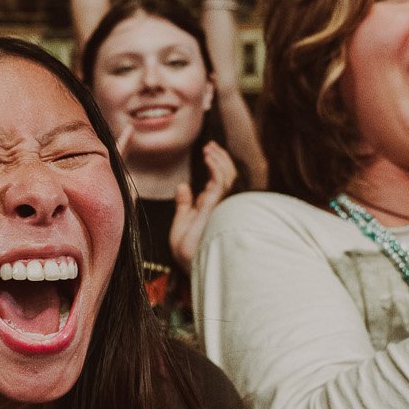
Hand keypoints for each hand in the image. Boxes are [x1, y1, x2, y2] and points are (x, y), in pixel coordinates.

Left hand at [168, 142, 238, 272]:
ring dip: (218, 159)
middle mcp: (219, 205)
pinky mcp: (216, 207)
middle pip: (227, 176)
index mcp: (211, 207)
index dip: (216, 164)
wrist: (187, 263)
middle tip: (210, 145)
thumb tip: (183, 185)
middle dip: (220, 158)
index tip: (207, 150)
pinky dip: (215, 167)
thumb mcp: (181, 221)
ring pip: (226, 176)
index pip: (219, 180)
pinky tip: (208, 158)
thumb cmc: (186, 249)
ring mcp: (219, 206)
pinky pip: (220, 183)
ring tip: (209, 149)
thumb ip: (184, 204)